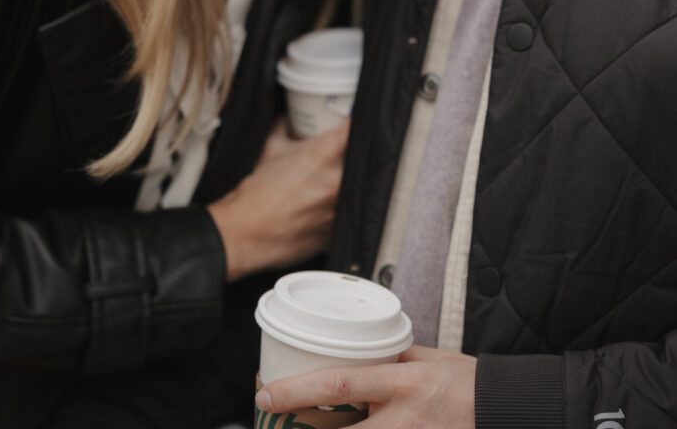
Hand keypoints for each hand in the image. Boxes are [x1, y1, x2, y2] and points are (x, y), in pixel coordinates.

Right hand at [207, 119, 348, 280]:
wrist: (245, 232)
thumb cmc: (256, 193)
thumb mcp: (270, 149)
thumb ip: (283, 128)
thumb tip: (287, 119)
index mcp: (322, 155)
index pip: (354, 129)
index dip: (357, 122)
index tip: (357, 122)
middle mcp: (335, 180)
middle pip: (362, 160)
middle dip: (353, 155)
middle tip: (342, 156)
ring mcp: (339, 208)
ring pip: (358, 189)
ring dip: (348, 184)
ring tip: (326, 186)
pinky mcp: (337, 232)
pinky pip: (348, 215)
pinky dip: (340, 210)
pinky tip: (323, 208)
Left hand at [255, 346, 476, 428]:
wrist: (507, 409)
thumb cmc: (468, 381)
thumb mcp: (428, 358)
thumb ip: (393, 358)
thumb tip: (359, 352)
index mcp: (403, 381)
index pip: (340, 386)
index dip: (297, 391)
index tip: (267, 393)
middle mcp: (404, 419)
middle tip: (274, 424)